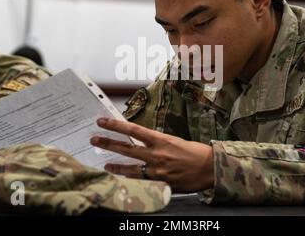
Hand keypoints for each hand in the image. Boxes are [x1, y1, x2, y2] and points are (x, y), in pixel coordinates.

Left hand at [90, 117, 213, 192]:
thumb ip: (156, 142)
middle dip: (108, 143)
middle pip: (126, 147)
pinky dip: (131, 179)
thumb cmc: (194, 152)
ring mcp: (157, 170)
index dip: (115, 125)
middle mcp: (156, 154)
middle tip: (94, 139)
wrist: (210, 168)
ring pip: (130, 167)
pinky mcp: (160, 183)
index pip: (133, 129)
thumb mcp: (174, 141)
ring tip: (105, 163)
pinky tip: (123, 178)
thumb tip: (140, 140)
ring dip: (115, 165)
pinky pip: (141, 181)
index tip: (102, 121)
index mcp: (160, 139)